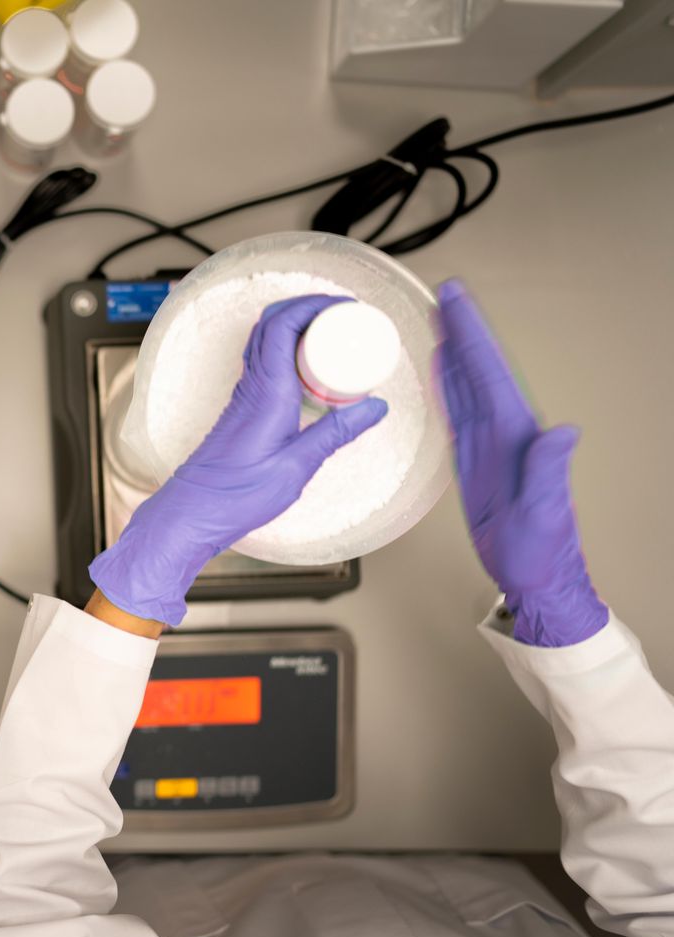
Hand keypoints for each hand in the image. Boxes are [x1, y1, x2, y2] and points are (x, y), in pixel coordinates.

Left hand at [90, 295, 388, 626]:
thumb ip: (336, 434)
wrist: (192, 512)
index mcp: (267, 391)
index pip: (283, 324)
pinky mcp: (243, 409)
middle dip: (309, 307)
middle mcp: (252, 385)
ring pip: (266, 342)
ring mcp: (245, 395)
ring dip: (297, 327)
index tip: (347, 306)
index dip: (314, 304)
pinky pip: (266, 363)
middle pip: (273, 323)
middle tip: (345, 315)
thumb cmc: (236, 495)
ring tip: (334, 336)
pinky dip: (288, 351)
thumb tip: (375, 406)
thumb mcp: (297, 466)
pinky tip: (311, 370)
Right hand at [436, 280, 606, 646]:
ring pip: (468, 384)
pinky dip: (448, 386)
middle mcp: (506, 431)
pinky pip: (459, 412)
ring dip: (453, 351)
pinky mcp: (476, 459)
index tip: (456, 302)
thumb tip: (562, 431)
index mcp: (519, 435)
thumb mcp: (544, 512)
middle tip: (445, 294)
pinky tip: (440, 370)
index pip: (491, 373)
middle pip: (479, 368)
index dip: (472, 336)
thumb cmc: (539, 550)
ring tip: (438, 321)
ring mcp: (491, 443)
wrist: (534, 577)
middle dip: (462, 330)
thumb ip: (550, 470)